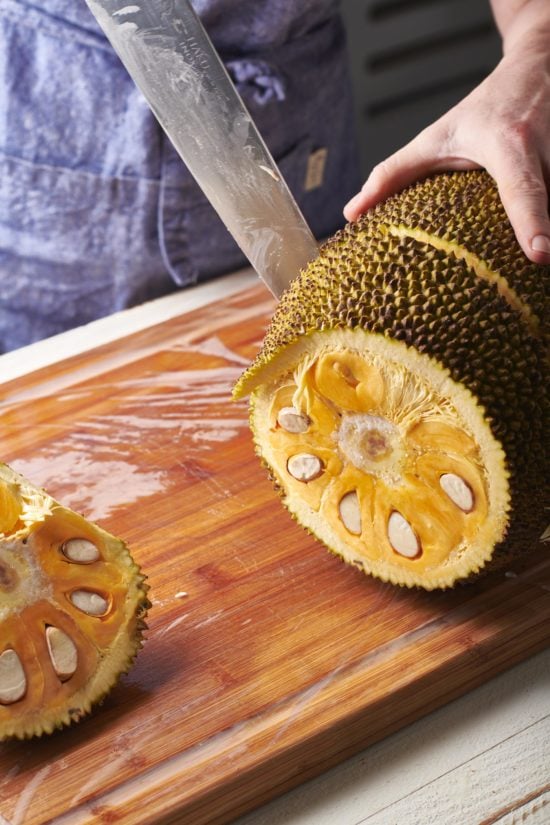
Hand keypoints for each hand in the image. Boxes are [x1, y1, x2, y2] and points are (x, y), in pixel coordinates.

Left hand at [344, 44, 549, 264]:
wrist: (538, 69)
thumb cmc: (484, 110)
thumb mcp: (435, 137)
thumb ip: (394, 174)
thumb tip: (352, 213)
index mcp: (510, 145)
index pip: (522, 190)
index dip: (532, 223)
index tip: (540, 255)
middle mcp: (547, 151)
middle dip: (545, 236)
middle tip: (537, 264)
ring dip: (548, 228)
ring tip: (538, 254)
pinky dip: (549, 223)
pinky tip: (538, 240)